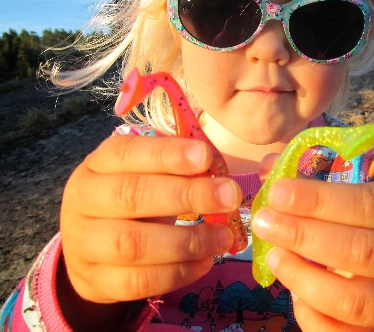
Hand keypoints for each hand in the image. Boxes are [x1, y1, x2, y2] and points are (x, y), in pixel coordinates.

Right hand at [60, 135, 240, 305]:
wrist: (91, 248)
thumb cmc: (132, 202)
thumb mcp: (147, 176)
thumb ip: (175, 168)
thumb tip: (215, 168)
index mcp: (97, 165)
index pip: (127, 152)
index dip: (167, 154)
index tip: (205, 157)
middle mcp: (82, 200)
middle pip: (131, 195)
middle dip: (187, 195)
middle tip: (230, 196)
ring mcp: (83, 244)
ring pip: (134, 245)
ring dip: (187, 241)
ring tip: (223, 237)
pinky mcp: (94, 282)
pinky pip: (138, 282)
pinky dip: (178, 273)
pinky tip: (205, 262)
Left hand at [252, 159, 373, 330]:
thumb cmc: (365, 225)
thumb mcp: (350, 197)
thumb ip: (314, 179)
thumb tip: (269, 167)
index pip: (372, 204)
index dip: (321, 199)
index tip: (278, 192)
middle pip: (364, 251)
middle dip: (305, 236)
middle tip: (264, 223)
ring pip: (356, 301)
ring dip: (305, 278)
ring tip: (274, 257)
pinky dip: (312, 315)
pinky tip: (293, 292)